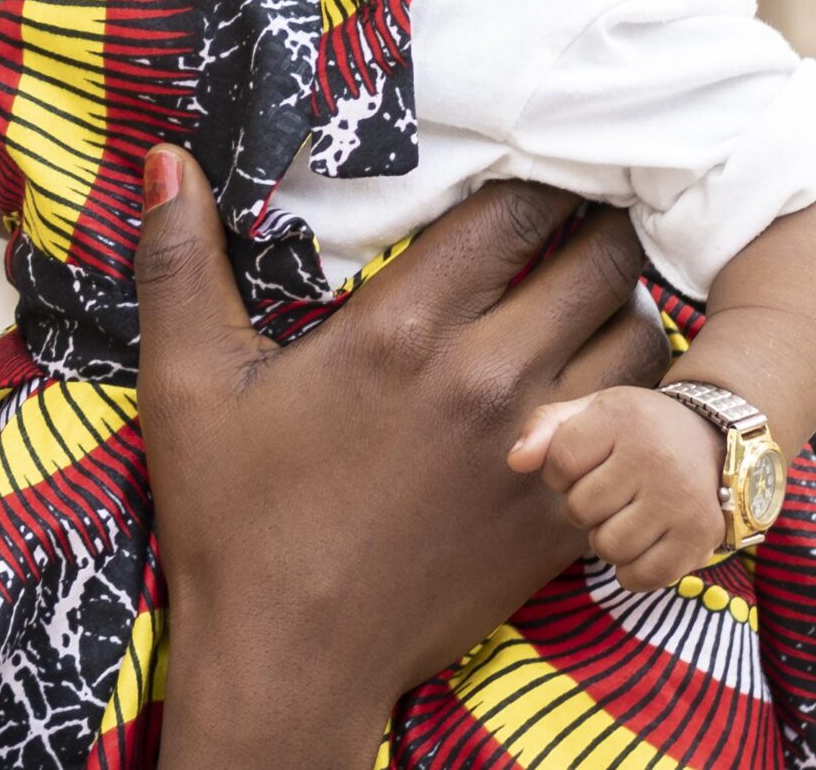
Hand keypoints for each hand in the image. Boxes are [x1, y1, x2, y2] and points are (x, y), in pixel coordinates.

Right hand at [131, 148, 671, 767]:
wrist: (291, 658)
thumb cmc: (233, 514)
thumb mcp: (185, 381)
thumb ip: (179, 261)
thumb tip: (164, 157)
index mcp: (402, 333)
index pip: (515, 212)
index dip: (533, 173)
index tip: (524, 159)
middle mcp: (488, 380)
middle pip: (600, 262)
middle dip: (594, 223)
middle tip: (574, 210)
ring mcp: (541, 452)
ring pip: (644, 338)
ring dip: (626, 303)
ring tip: (590, 290)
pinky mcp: (568, 516)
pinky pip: (651, 428)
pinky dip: (644, 389)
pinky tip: (605, 378)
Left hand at [510, 386, 724, 591]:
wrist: (714, 440)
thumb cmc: (638, 429)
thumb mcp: (592, 409)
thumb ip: (545, 426)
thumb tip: (515, 462)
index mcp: (620, 420)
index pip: (558, 464)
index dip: (558, 473)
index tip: (582, 466)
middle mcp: (653, 460)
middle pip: (579, 510)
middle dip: (583, 506)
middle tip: (608, 493)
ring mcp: (680, 502)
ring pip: (608, 547)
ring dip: (606, 540)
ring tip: (625, 516)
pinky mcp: (700, 536)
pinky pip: (644, 576)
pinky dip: (632, 572)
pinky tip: (642, 545)